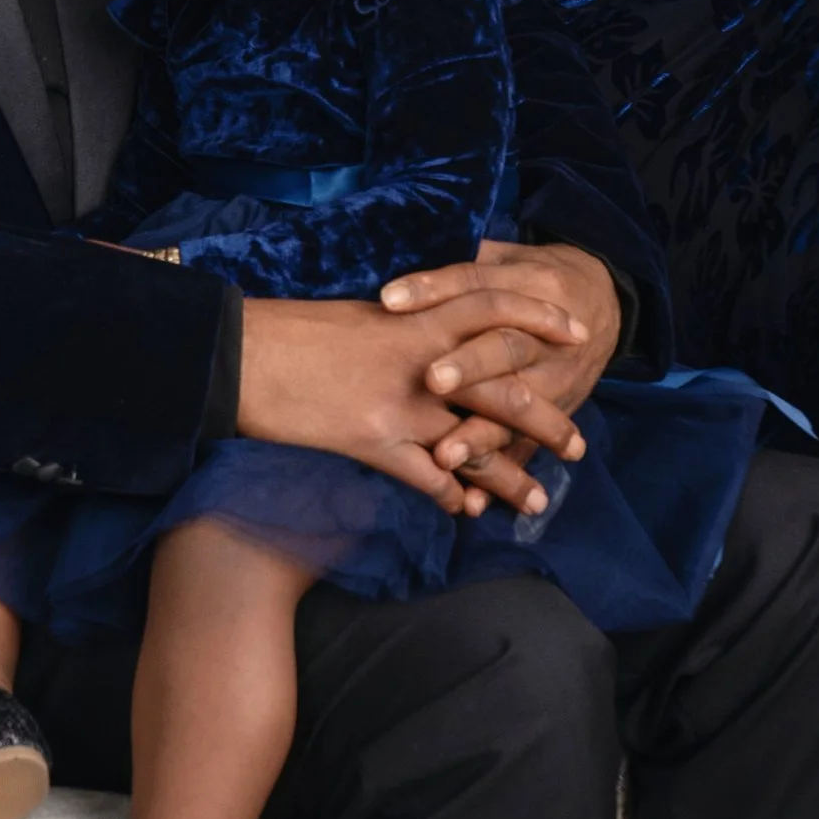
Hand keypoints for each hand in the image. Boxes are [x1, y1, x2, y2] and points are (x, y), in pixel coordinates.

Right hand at [238, 290, 584, 512]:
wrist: (239, 353)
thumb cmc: (291, 332)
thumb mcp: (358, 319)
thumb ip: (404, 330)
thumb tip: (432, 339)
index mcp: (417, 319)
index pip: (497, 308)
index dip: (542, 321)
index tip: (576, 339)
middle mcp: (421, 362)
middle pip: (506, 390)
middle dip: (548, 422)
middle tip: (579, 447)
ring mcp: (401, 406)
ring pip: (476, 445)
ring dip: (511, 477)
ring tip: (539, 502)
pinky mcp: (373, 443)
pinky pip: (428, 479)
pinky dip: (452, 496)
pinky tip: (467, 510)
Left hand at [379, 240, 615, 516]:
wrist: (609, 302)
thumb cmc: (538, 278)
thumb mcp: (512, 257)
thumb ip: (470, 265)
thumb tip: (416, 269)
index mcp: (529, 284)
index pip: (476, 285)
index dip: (434, 290)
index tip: (389, 300)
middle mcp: (544, 333)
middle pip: (504, 347)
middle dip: (470, 367)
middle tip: (432, 382)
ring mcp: (555, 378)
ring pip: (519, 405)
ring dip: (483, 434)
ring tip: (446, 458)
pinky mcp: (557, 412)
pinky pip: (529, 447)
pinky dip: (505, 476)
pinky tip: (474, 502)